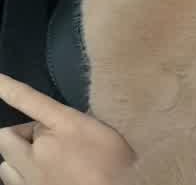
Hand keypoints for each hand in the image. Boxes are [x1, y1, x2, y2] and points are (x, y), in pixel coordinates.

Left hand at [0, 73, 135, 184]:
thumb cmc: (117, 165)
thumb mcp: (107, 133)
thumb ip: (81, 123)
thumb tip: (66, 119)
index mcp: (66, 125)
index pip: (30, 100)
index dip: (9, 88)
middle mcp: (41, 149)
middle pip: (8, 135)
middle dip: (22, 134)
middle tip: (43, 140)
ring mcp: (31, 176)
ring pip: (4, 162)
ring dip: (17, 157)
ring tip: (39, 161)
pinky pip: (9, 180)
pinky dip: (19, 175)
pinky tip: (38, 176)